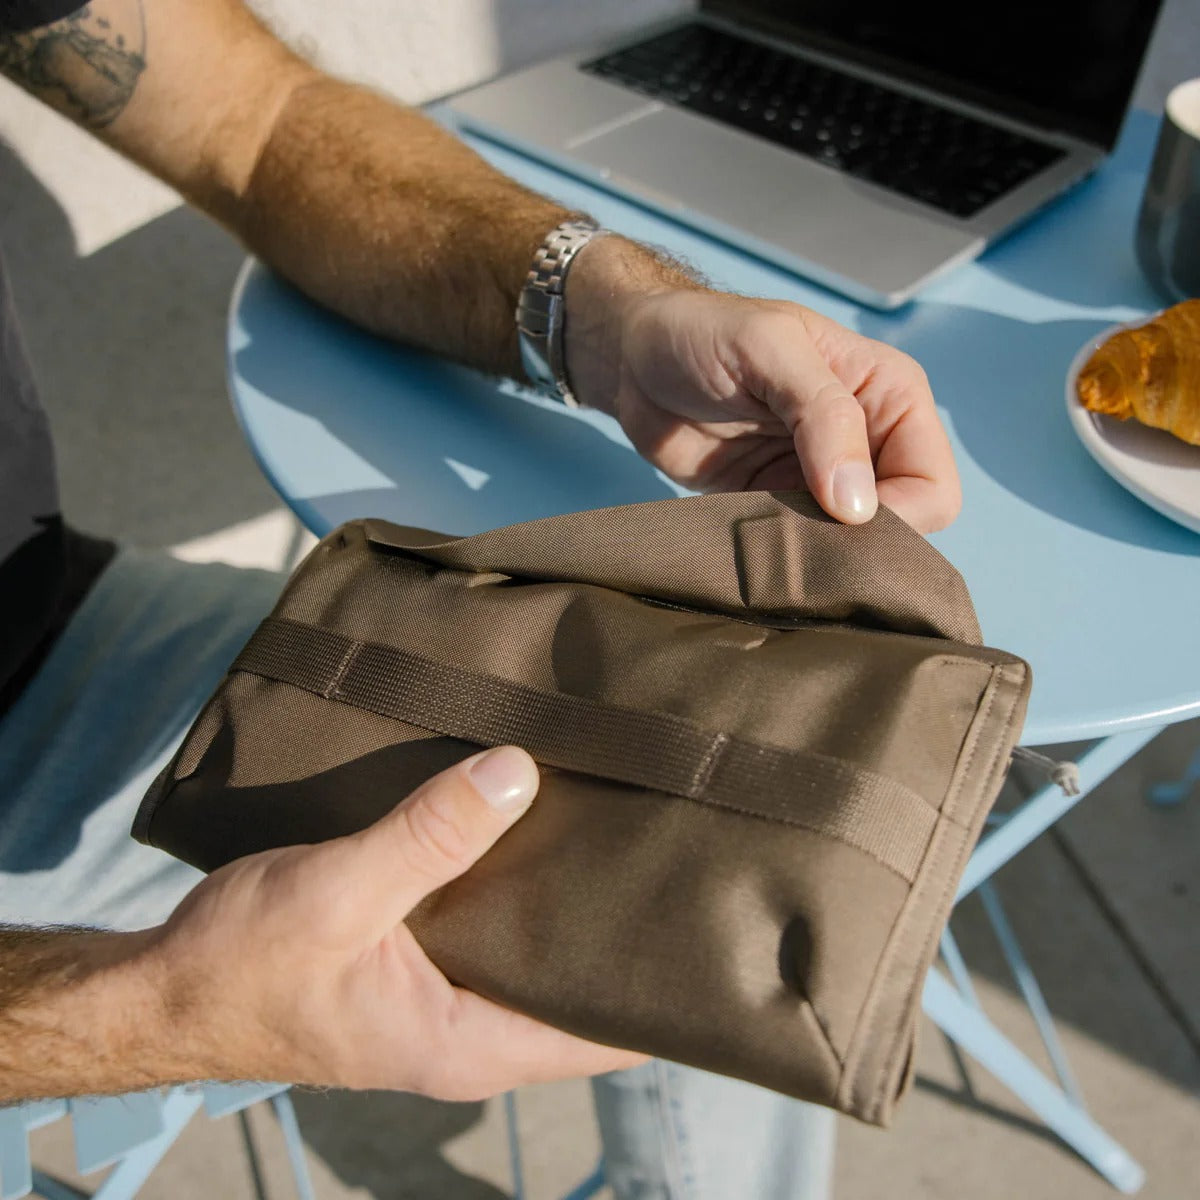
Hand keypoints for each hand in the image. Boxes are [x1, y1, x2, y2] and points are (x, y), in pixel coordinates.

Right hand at [146, 746, 645, 1099]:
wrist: (161, 986)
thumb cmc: (241, 963)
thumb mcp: (340, 893)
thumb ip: (429, 838)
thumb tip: (519, 773)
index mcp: (471, 1043)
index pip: (605, 1031)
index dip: (658, 984)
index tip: (703, 919)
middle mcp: (472, 1028)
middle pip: (579, 981)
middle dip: (620, 922)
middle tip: (672, 842)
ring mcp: (445, 995)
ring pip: (532, 944)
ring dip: (563, 890)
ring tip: (618, 817)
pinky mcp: (417, 960)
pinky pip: (487, 918)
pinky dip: (510, 875)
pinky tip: (528, 817)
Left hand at [565, 238, 960, 532]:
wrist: (635, 359)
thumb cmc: (703, 332)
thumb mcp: (768, 349)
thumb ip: (823, 416)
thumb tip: (859, 505)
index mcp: (889, 395)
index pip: (931, 484)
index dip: (898, 515)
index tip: (838, 521)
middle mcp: (867, 443)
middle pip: (900, 528)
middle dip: (857, 544)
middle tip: (798, 536)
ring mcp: (820, 481)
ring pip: (848, 550)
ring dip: (815, 555)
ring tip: (768, 537)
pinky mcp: (777, 508)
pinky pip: (799, 552)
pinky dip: (781, 559)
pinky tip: (752, 549)